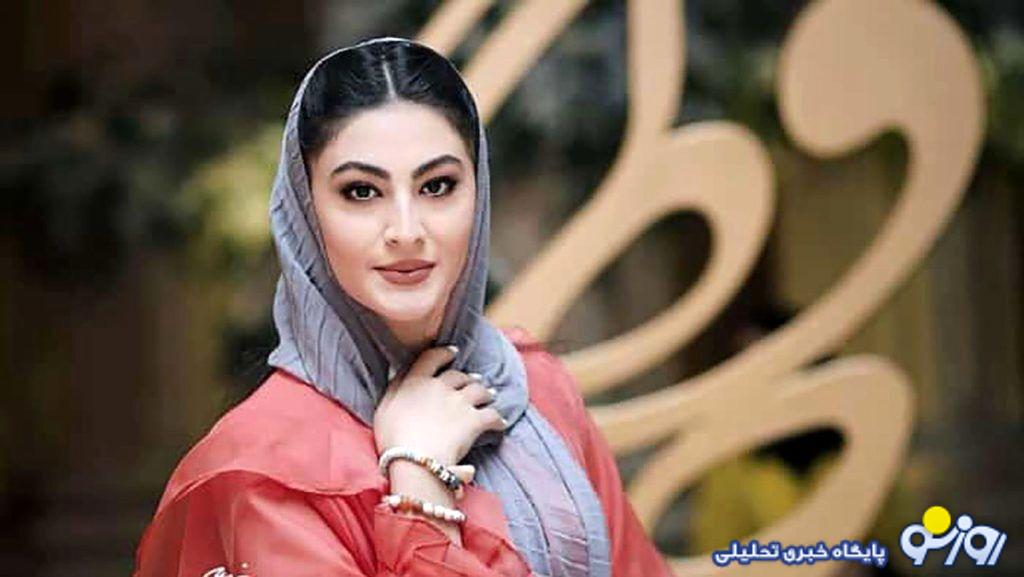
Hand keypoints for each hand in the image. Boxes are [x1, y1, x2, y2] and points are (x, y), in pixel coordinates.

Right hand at [373, 346, 507, 465]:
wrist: (415, 459)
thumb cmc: (393, 438)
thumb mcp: (384, 408)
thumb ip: (395, 387)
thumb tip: (402, 374)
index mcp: (417, 381)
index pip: (432, 358)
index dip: (444, 353)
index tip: (453, 352)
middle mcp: (441, 387)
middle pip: (459, 376)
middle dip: (467, 377)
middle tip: (473, 381)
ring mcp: (460, 402)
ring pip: (479, 390)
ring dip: (485, 392)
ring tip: (490, 395)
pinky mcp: (475, 421)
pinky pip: (492, 416)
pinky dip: (497, 419)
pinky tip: (500, 423)